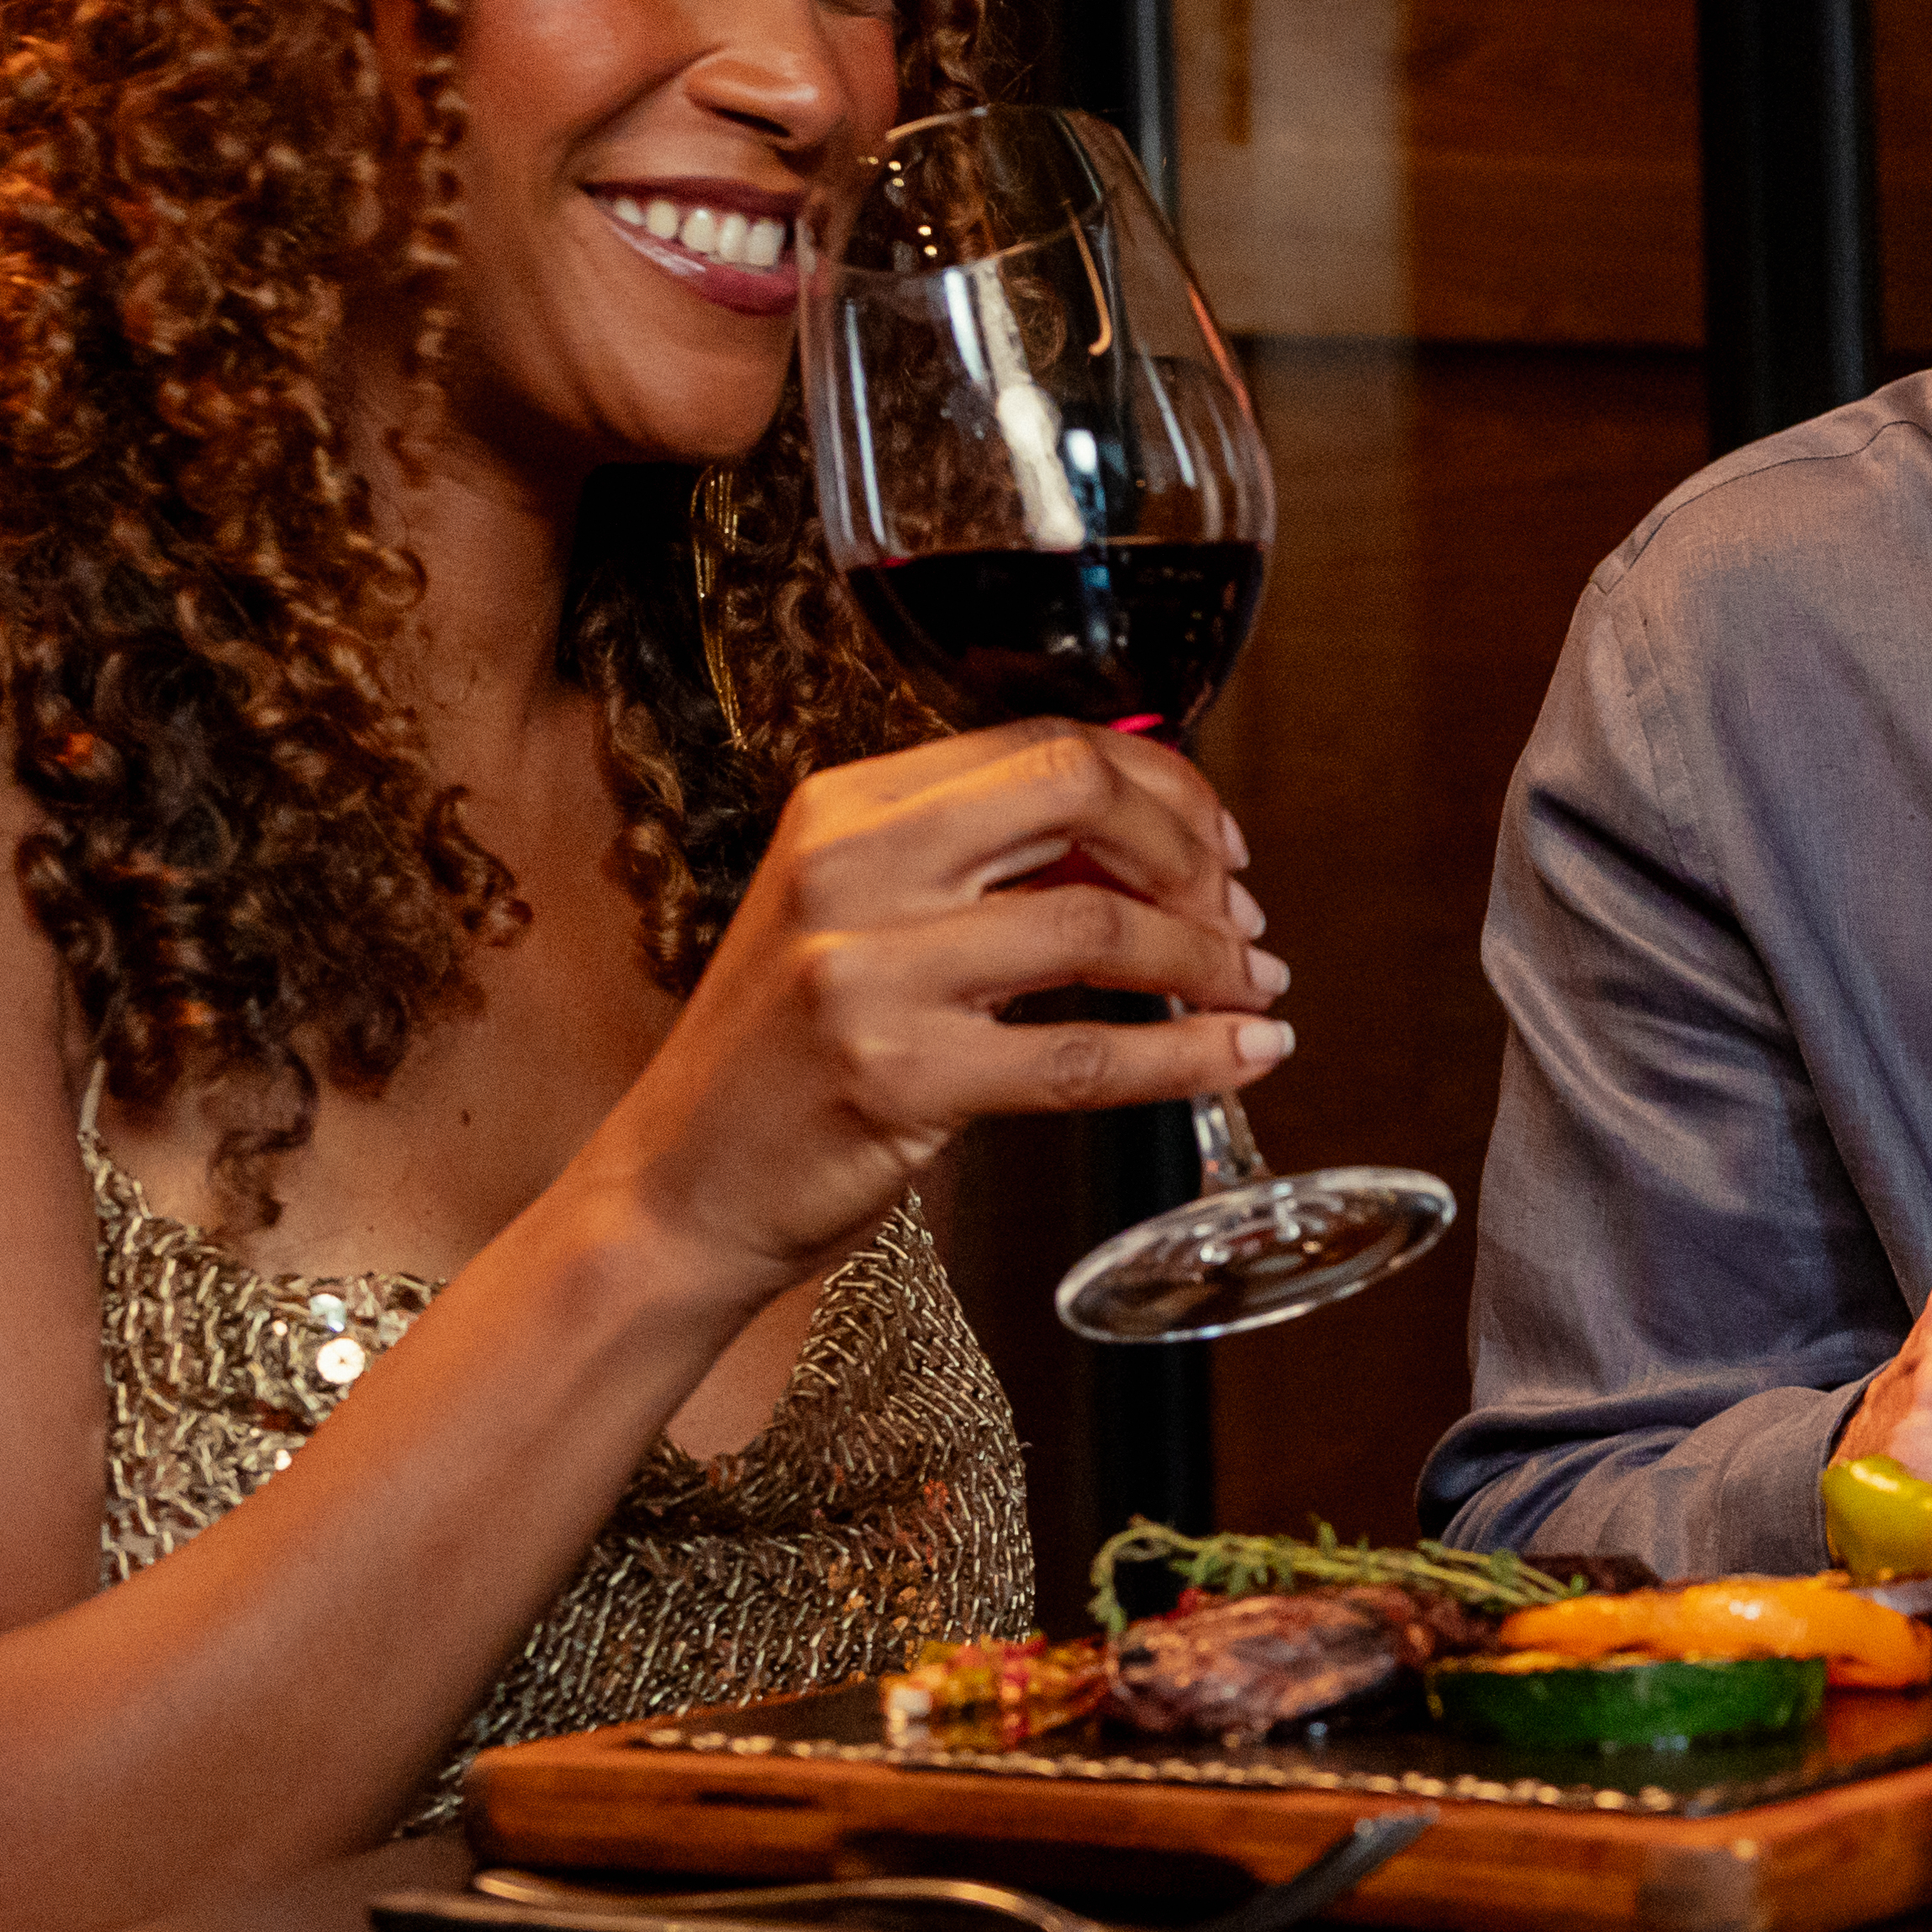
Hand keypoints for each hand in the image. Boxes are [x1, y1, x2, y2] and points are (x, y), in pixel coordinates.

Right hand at [599, 719, 1284, 1295]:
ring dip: (1207, 958)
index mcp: (843, 807)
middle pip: (1077, 791)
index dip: (1159, 783)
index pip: (1041, 743)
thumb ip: (982, 870)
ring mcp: (869, 974)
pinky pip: (1086, 1056)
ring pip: (1099, 928)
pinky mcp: (899, 1079)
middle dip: (1191, 845)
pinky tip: (1243, 1056)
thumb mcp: (857, 922)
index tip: (1214, 839)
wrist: (678, 1189)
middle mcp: (850, 869)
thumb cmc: (782, 1057)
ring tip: (1253, 987)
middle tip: (1239, 907)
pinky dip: (1190, 1056)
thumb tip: (1151, 851)